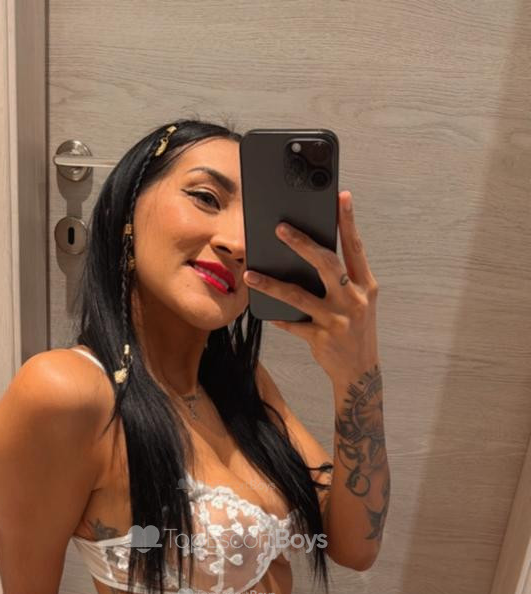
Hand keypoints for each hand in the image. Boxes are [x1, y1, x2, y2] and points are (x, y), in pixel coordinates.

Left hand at [243, 192, 378, 383]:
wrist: (360, 371)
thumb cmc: (355, 329)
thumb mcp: (358, 301)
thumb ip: (343, 279)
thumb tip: (313, 251)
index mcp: (366, 286)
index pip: (355, 248)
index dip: (349, 222)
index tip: (341, 197)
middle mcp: (354, 300)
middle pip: (327, 264)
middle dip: (303, 244)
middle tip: (280, 228)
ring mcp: (337, 320)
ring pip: (299, 296)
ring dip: (272, 283)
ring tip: (250, 273)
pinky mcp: (321, 339)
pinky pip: (293, 324)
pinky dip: (278, 317)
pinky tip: (262, 310)